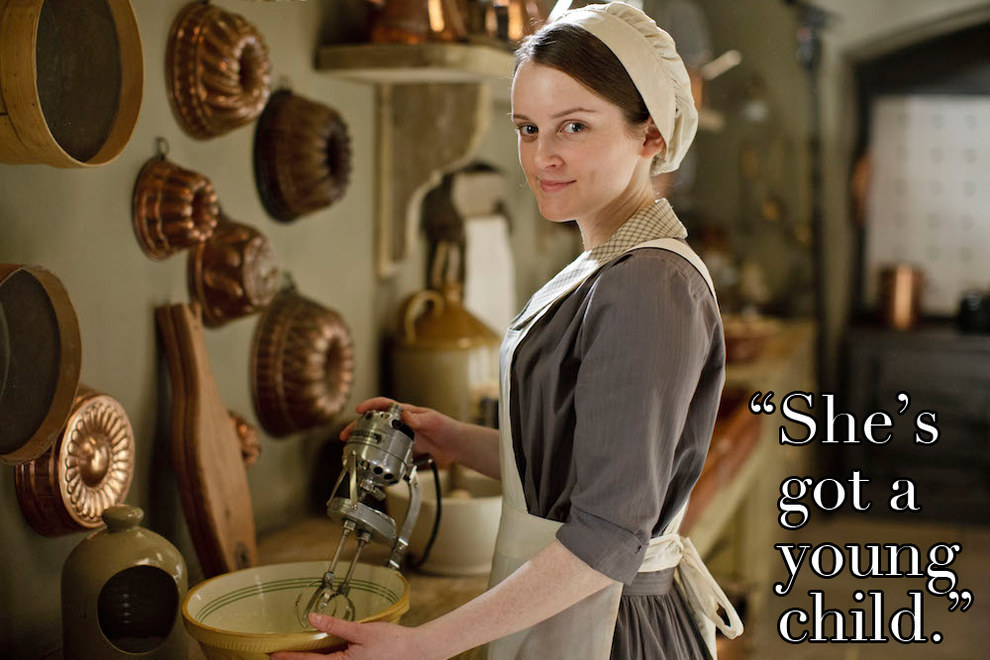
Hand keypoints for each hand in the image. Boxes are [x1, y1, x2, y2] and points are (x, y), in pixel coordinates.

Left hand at [270, 612, 433, 659]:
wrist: (416, 652)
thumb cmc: (394, 644)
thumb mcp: (362, 631)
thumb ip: (336, 626)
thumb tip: (313, 619)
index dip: (290, 657)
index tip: (274, 654)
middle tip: (277, 655)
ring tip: (294, 654)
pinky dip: (325, 659)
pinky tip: (320, 653)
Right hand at [340, 397, 462, 466]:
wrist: (456, 445)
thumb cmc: (447, 428)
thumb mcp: (433, 421)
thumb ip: (418, 419)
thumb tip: (403, 414)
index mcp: (406, 412)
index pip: (384, 405)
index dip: (370, 406)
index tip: (359, 410)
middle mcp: (401, 423)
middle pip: (375, 423)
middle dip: (358, 427)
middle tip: (345, 436)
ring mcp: (402, 437)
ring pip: (379, 438)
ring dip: (364, 443)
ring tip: (351, 450)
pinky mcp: (406, 449)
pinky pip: (389, 452)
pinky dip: (378, 457)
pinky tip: (370, 463)